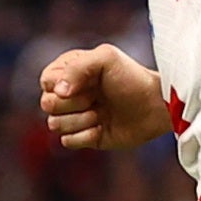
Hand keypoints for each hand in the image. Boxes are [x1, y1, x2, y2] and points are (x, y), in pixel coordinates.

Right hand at [38, 45, 175, 153]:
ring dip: (80, 120)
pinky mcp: (84, 137)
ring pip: (54, 124)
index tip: (88, 83)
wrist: (154, 107)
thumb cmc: (132, 79)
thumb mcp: (105, 59)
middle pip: (47, 104)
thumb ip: (76, 68)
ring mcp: (76, 116)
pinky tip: (102, 128)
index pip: (46, 81)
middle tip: (96, 99)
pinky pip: (68, 141)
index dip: (62, 85)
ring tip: (102, 114)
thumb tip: (57, 92)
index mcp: (70, 71)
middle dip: (73, 104)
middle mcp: (70, 93)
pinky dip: (86, 136)